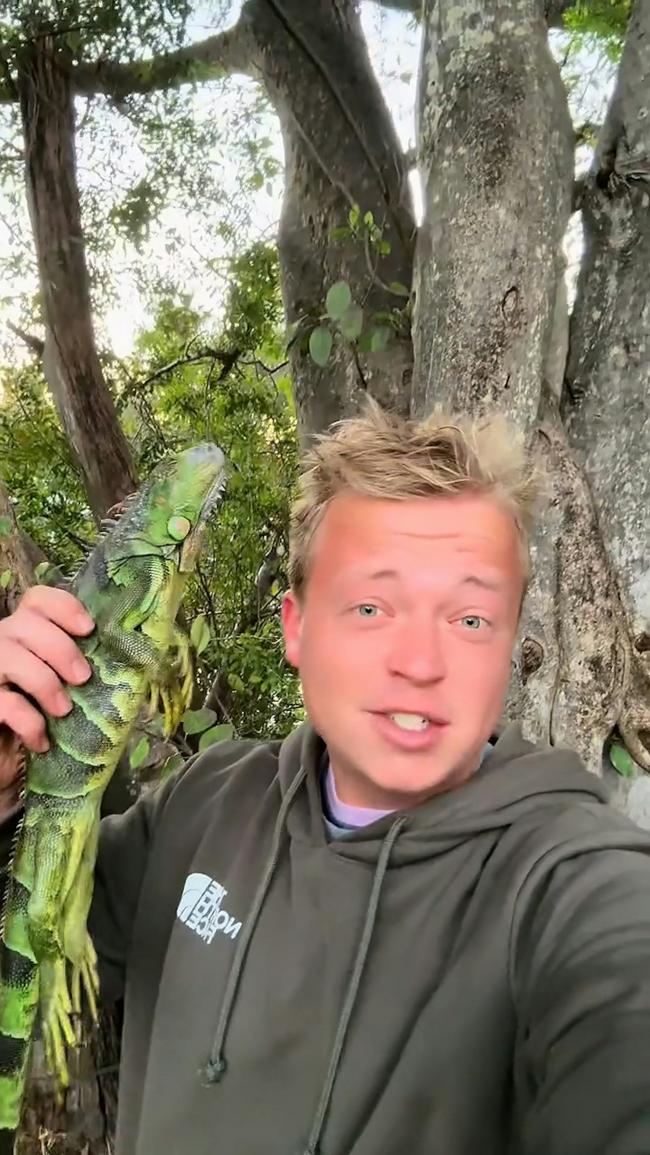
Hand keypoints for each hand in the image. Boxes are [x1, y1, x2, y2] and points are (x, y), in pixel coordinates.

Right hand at [0, 587, 93, 767]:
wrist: (5, 763)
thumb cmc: (38, 721)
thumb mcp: (62, 689)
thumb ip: (76, 668)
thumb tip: (124, 659)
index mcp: (21, 633)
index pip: (36, 600)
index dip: (63, 607)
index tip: (88, 629)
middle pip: (25, 623)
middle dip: (61, 649)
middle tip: (83, 678)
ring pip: (9, 656)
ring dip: (45, 682)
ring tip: (63, 710)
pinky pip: (5, 702)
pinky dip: (29, 721)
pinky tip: (41, 741)